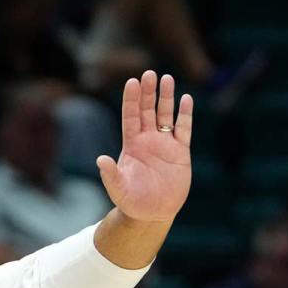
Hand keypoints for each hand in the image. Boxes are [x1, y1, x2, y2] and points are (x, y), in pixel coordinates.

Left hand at [96, 70, 193, 223]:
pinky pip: (184, 129)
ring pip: (166, 116)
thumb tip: (101, 160)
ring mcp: (165, 145)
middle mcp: (148, 141)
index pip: (131, 117)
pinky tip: (186, 100)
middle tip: (149, 73)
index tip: (131, 81)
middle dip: (148, 92)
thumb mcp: (118, 188)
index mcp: (131, 145)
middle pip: (148, 111)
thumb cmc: (131, 202)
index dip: (131, 100)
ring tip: (167, 78)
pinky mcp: (181, 152)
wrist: (152, 214)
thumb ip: (110, 174)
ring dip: (167, 98)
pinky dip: (185, 115)